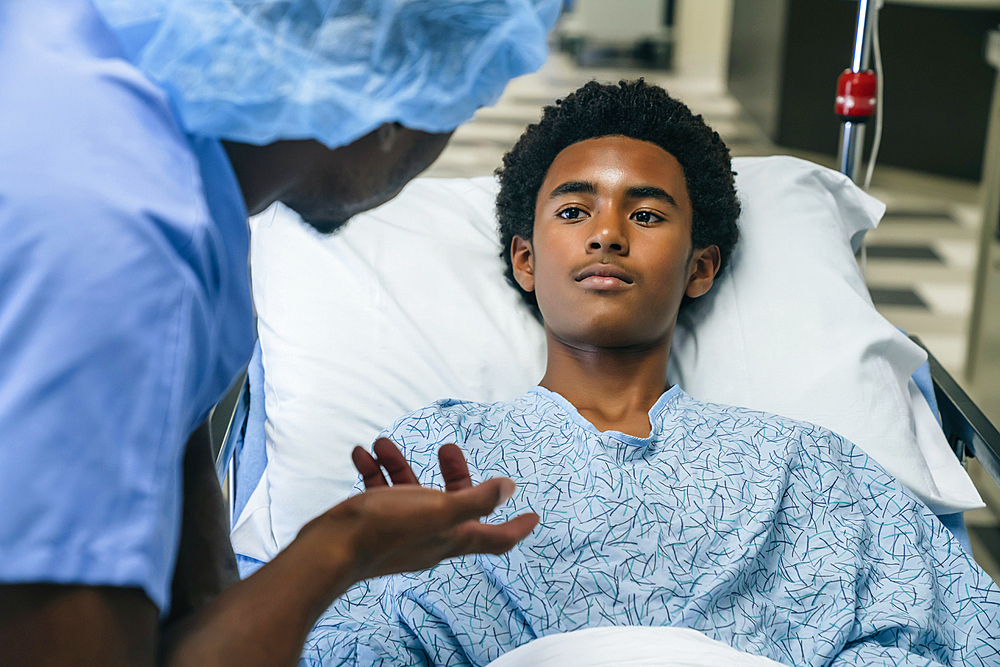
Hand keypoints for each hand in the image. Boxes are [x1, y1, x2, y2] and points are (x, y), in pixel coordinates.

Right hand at [333, 438, 538, 580]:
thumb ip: (475, 500)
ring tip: (383, 443)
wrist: (329, 551)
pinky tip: (362, 454)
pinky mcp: (375, 525)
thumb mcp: (437, 509)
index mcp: (451, 538)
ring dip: (400, 464)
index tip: (534, 516)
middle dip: (454, 474)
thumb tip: (510, 488)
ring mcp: (402, 532)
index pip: (496, 539)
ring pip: (410, 492)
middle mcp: (430, 537)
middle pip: (454, 504)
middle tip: (447, 449)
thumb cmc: (385, 531)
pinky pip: (380, 493)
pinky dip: (374, 472)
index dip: (517, 528)